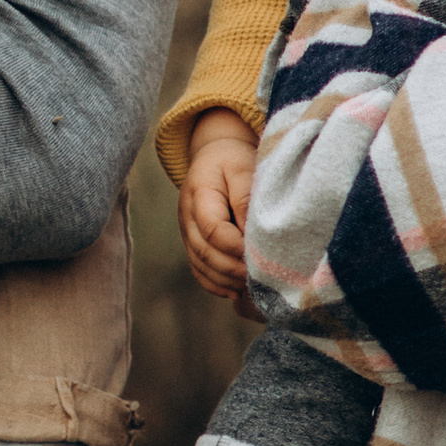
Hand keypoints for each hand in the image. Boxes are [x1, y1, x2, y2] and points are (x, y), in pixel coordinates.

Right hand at [179, 110, 262, 307]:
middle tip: (259, 277)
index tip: (258, 255)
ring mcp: (187, 231)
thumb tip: (252, 234)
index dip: (235, 246)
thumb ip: (245, 200)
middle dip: (232, 268)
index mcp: (199, 194)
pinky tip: (235, 292)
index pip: (212, 228)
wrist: (214, 153)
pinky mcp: (192, 241)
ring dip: (225, 279)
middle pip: (204, 251)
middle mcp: (187, 216)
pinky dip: (215, 284)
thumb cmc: (232, 160)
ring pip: (200, 264)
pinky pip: (198, 269)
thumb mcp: (242, 169)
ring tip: (250, 286)